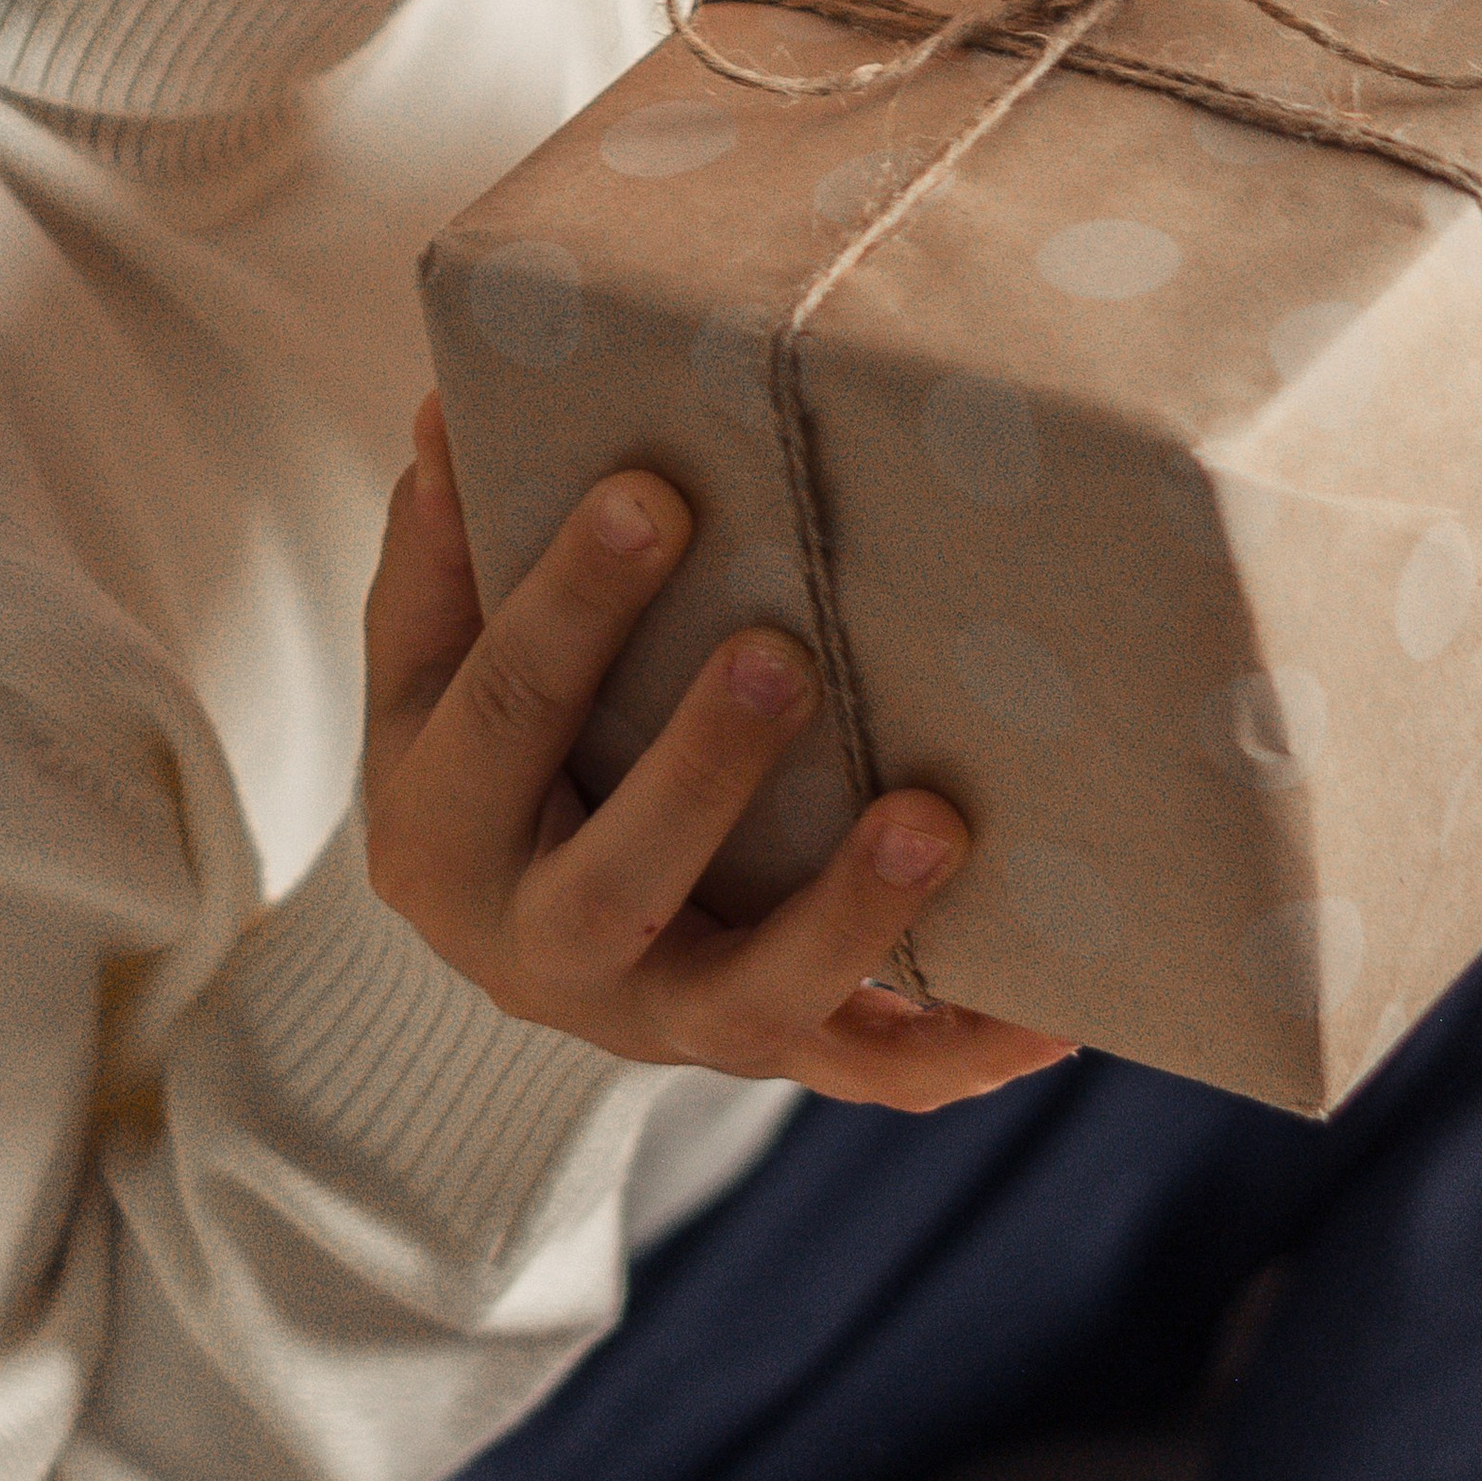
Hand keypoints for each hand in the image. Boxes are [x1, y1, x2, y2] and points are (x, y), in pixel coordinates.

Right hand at [364, 399, 1071, 1109]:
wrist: (507, 929)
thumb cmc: (487, 744)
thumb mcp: (432, 658)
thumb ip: (445, 547)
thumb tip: (445, 407)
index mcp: (437, 828)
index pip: (501, 705)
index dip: (570, 600)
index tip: (652, 490)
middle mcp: (533, 950)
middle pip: (614, 881)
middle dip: (702, 769)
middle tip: (784, 652)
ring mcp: (652, 1022)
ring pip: (749, 1004)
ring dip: (846, 917)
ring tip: (936, 820)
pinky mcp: (760, 1057)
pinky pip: (865, 1073)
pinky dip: (956, 1046)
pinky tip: (1049, 1002)